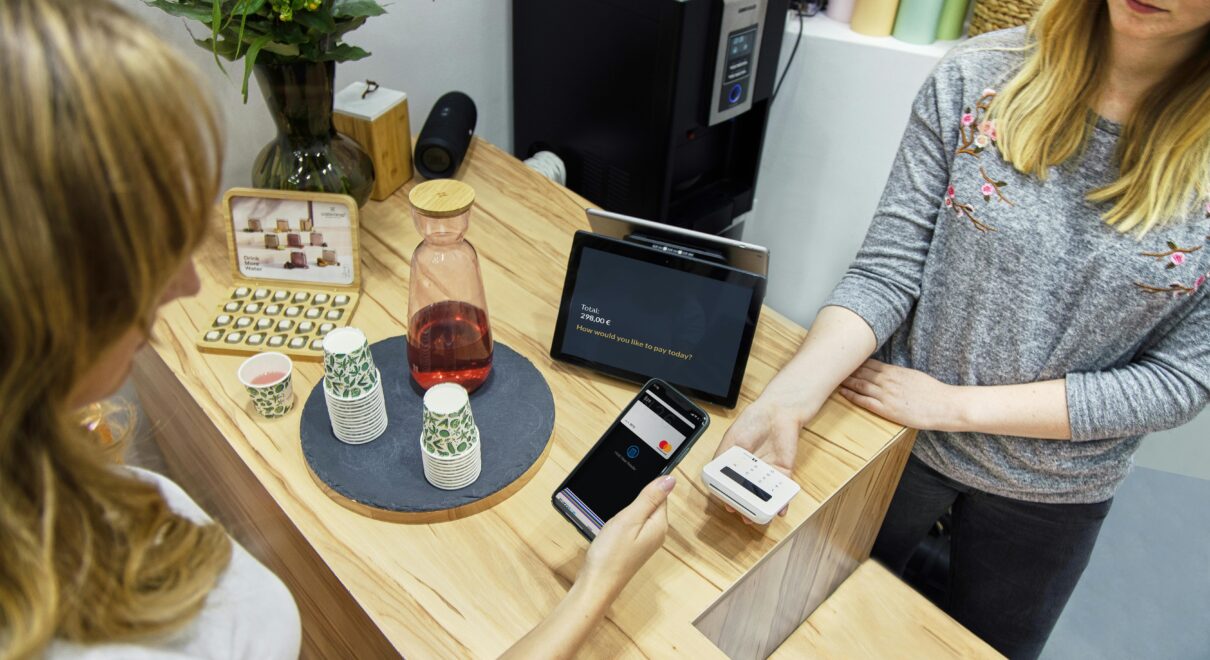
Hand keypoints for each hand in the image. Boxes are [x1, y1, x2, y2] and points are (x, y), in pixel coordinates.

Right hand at [577, 475, 674, 602]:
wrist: (597, 583)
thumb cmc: (611, 553)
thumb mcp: (630, 519)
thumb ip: (650, 498)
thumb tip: (670, 479)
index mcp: (660, 524)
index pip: (661, 494)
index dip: (645, 486)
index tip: (629, 485)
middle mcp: (657, 533)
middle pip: (651, 504)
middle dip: (635, 498)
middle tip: (617, 504)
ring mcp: (645, 541)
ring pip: (640, 514)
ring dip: (627, 510)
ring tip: (614, 517)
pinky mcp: (634, 546)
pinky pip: (633, 525)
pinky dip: (623, 521)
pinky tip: (613, 526)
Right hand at [712, 399, 805, 522]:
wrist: (776, 411)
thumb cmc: (752, 422)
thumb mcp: (730, 440)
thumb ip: (721, 459)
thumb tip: (713, 477)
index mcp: (736, 466)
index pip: (731, 486)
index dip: (730, 498)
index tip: (728, 505)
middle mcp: (752, 472)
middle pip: (748, 495)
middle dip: (746, 508)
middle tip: (743, 515)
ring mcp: (768, 473)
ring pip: (765, 496)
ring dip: (762, 509)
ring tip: (758, 517)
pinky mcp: (784, 471)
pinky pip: (783, 490)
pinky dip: (782, 502)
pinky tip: (779, 510)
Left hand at [839, 359, 959, 430]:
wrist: (944, 405)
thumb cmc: (932, 392)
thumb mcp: (913, 376)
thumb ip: (898, 374)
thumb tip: (888, 373)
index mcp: (895, 371)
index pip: (869, 364)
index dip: (855, 362)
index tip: (843, 359)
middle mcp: (887, 380)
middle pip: (861, 372)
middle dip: (845, 369)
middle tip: (829, 365)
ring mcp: (886, 394)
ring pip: (860, 384)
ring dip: (845, 381)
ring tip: (831, 379)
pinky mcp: (886, 409)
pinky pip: (864, 401)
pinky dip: (852, 396)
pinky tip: (842, 393)